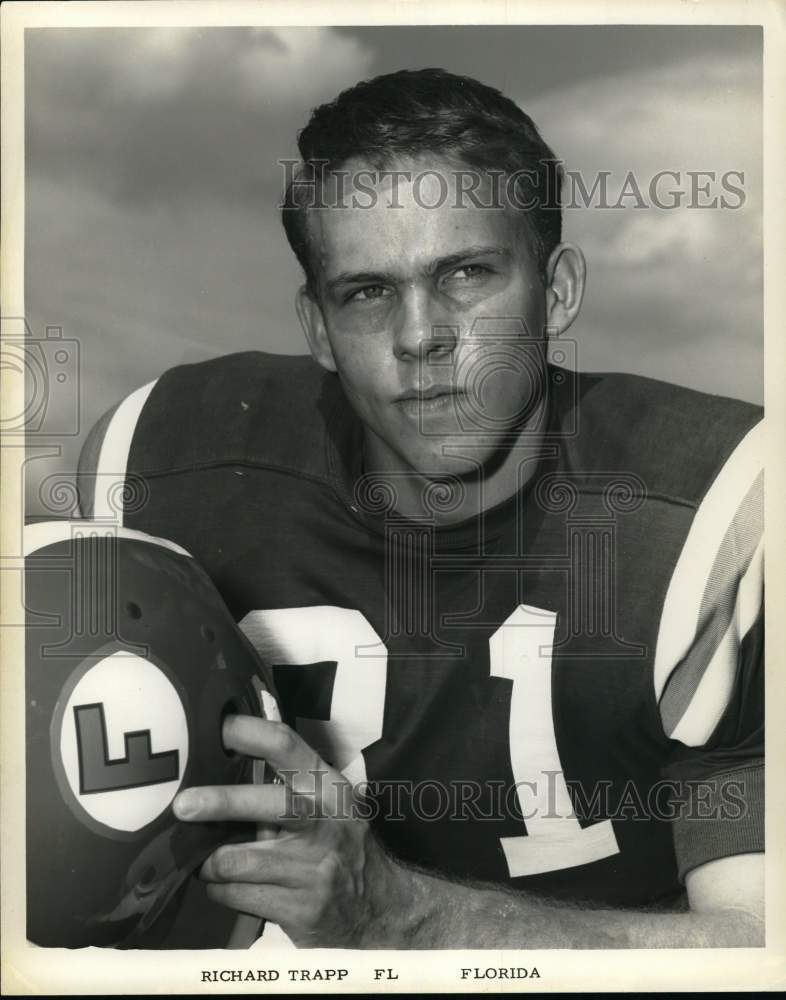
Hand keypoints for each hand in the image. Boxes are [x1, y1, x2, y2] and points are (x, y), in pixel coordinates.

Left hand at [172, 715, 410, 947]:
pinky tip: (221, 884)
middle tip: (183, 805)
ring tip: (200, 858)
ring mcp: (314, 869)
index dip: (250, 734)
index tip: (218, 728)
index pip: (288, 749)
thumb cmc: (340, 846)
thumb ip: (288, 787)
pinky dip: (219, 889)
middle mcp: (325, 823)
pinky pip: (237, 896)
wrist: (381, 909)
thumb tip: (222, 762)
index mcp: (329, 788)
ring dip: (210, 861)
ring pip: (240, 860)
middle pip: (267, 804)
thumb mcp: (329, 806)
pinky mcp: (300, 910)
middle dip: (220, 802)